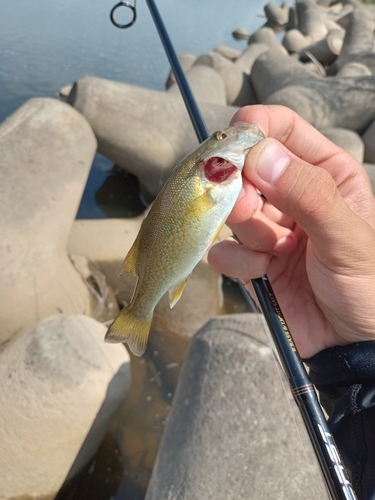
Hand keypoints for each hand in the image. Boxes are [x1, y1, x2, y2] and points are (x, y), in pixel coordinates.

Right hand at [208, 105, 374, 357]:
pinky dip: (236, 261)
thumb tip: (259, 154)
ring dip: (245, 229)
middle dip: (241, 187)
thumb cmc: (367, 287)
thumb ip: (308, 194)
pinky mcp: (250, 260)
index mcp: (325, 173)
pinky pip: (224, 249)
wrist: (351, 345)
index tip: (234, 145)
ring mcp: (269, 227)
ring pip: (231, 208)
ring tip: (271, 250)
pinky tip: (261, 273)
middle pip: (246, 168)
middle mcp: (292, 195)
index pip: (282, 130)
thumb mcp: (347, 237)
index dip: (255, 130)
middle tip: (246, 208)